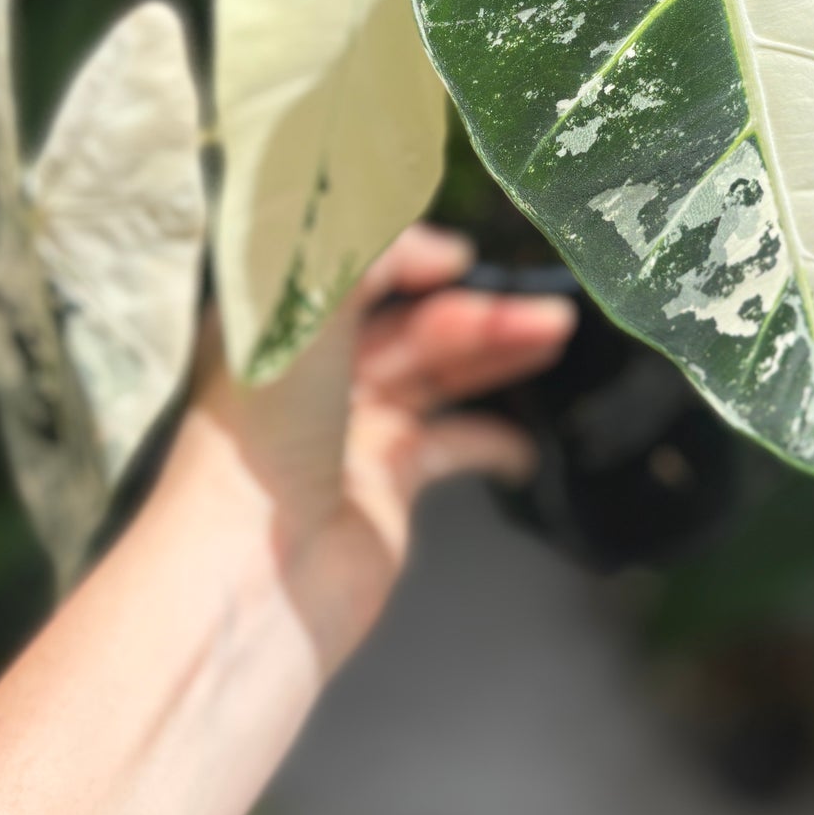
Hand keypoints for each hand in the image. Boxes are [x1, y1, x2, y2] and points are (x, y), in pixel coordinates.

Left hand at [164, 226, 575, 677]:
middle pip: (410, 322)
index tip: (462, 256)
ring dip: (496, 352)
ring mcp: (351, 430)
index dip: (412, 255)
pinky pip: (451, 448)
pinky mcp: (385, 487)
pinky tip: (528, 440)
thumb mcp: (307, 304)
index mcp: (279, 318)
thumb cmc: (266, 425)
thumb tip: (439, 245)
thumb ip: (367, 249)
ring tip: (557, 335)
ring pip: (438, 374)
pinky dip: (493, 439)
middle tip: (549, 305)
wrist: (256, 569)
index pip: (356, 265)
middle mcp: (314, 369)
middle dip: (479, 308)